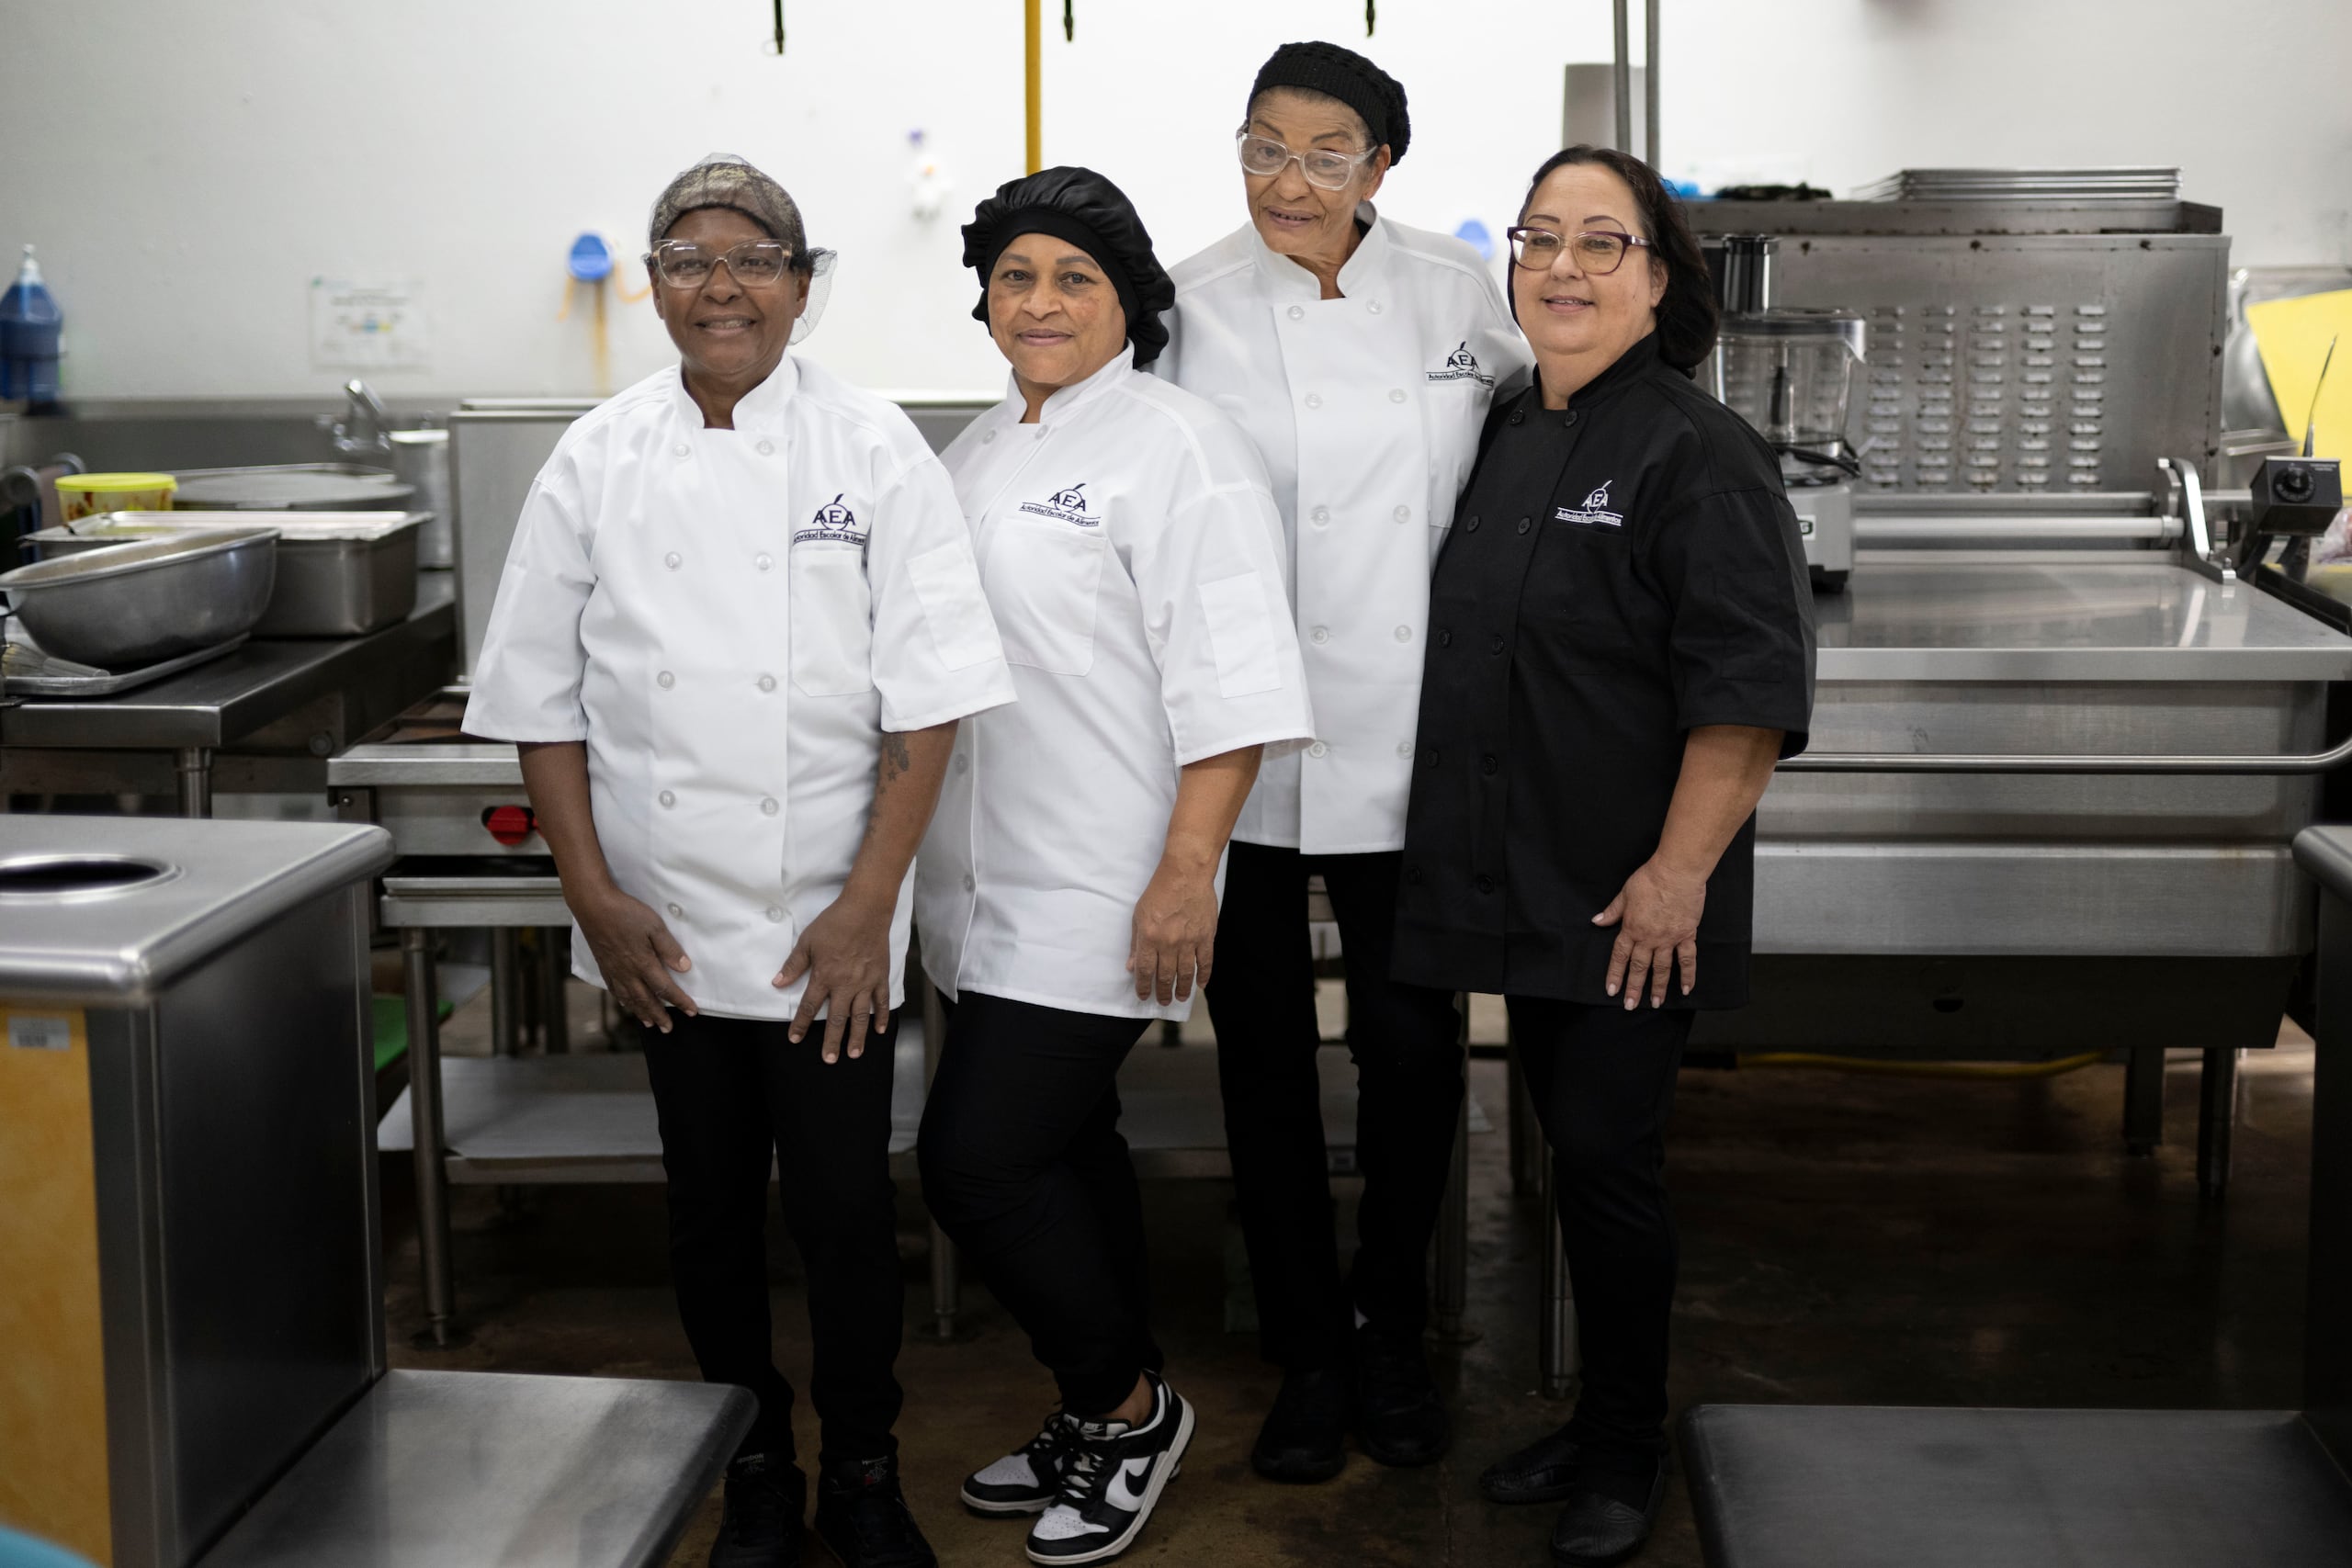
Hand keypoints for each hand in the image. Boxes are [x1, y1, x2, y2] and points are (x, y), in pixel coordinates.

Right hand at [570, 882, 695, 1031]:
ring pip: (629, 998)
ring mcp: (614, 970)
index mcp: (643, 963)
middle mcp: (628, 972)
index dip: (680, 1001)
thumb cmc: (624, 913)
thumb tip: (684, 967)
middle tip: (668, 1029)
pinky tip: (625, 1004)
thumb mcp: (654, 926)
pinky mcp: (603, 965)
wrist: (593, 906)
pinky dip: (622, 1000)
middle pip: (646, 1000)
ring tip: (649, 1023)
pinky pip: (614, 989)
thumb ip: (670, 949)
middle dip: (659, 1016)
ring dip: (641, 1012)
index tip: (691, 1011)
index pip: (665, 989)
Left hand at [774, 890, 894, 1061]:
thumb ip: (794, 965)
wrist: (866, 909)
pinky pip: (881, 1001)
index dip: (801, 1024)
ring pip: (861, 1016)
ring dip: (857, 1037)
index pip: (810, 1006)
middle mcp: (846, 984)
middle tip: (829, 1059)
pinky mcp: (881, 976)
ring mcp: (866, 982)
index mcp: (825, 976)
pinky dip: (880, 1016)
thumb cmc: (834, 923)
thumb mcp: (808, 941)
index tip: (795, 1039)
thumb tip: (777, 983)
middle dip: (832, 1041)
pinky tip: (879, 1030)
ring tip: (854, 1054)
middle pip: (838, 1019)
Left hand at [1128, 859, 1219, 1005]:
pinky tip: (1200, 985)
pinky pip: (1205, 961)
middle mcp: (1169, 943)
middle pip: (1165, 975)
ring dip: (1183, 989)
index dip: (1144, 986)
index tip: (1144, 996)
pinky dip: (1203, 975)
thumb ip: (1136, 943)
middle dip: (1163, 992)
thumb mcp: (1139, 915)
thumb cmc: (1159, 891)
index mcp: (1149, 937)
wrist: (1186, 874)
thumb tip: (1132, 966)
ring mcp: (1189, 941)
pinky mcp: (1206, 936)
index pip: (1145, 971)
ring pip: (1186, 973)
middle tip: (1163, 1001)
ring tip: (1181, 998)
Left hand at [1594, 857, 1707, 1008]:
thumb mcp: (1624, 894)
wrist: (1676, 872)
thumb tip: (1597, 921)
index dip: (1615, 974)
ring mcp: (1669, 938)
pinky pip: (1687, 959)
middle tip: (1630, 1005)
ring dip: (1659, 987)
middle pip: (1640, 967)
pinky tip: (1687, 988)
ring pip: (1662, 968)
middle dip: (1634, 988)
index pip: (1620, 956)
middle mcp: (1649, 938)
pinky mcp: (1687, 935)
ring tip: (1657, 1003)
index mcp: (1632, 928)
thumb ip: (1612, 911)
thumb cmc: (1650, 879)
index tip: (1611, 990)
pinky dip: (1688, 975)